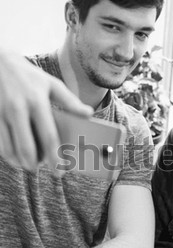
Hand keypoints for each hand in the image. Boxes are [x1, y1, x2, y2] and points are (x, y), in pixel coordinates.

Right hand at [0, 48, 92, 170]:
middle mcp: (18, 109)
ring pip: (10, 149)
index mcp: (37, 101)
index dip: (55, 157)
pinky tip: (16, 155)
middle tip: (41, 169)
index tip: (60, 171)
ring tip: (30, 163)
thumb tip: (89, 114)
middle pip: (27, 147)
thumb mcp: (52, 84)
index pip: (49, 136)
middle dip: (35, 164)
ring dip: (21, 161)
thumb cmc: (29, 76)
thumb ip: (70, 101)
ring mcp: (1, 114)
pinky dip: (8, 154)